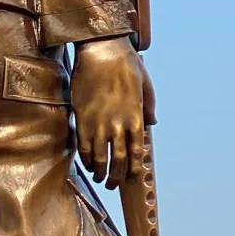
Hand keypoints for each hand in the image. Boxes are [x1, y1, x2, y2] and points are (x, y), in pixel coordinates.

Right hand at [71, 37, 153, 189]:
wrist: (101, 50)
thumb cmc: (125, 63)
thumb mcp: (145, 84)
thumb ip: (149, 106)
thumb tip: (151, 123)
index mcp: (136, 117)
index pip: (138, 152)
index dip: (134, 169)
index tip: (132, 178)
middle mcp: (119, 125)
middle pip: (119, 161)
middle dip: (116, 177)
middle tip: (113, 185)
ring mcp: (100, 124)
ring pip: (100, 158)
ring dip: (100, 172)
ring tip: (99, 179)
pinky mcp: (83, 119)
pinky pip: (84, 147)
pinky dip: (86, 159)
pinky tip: (87, 164)